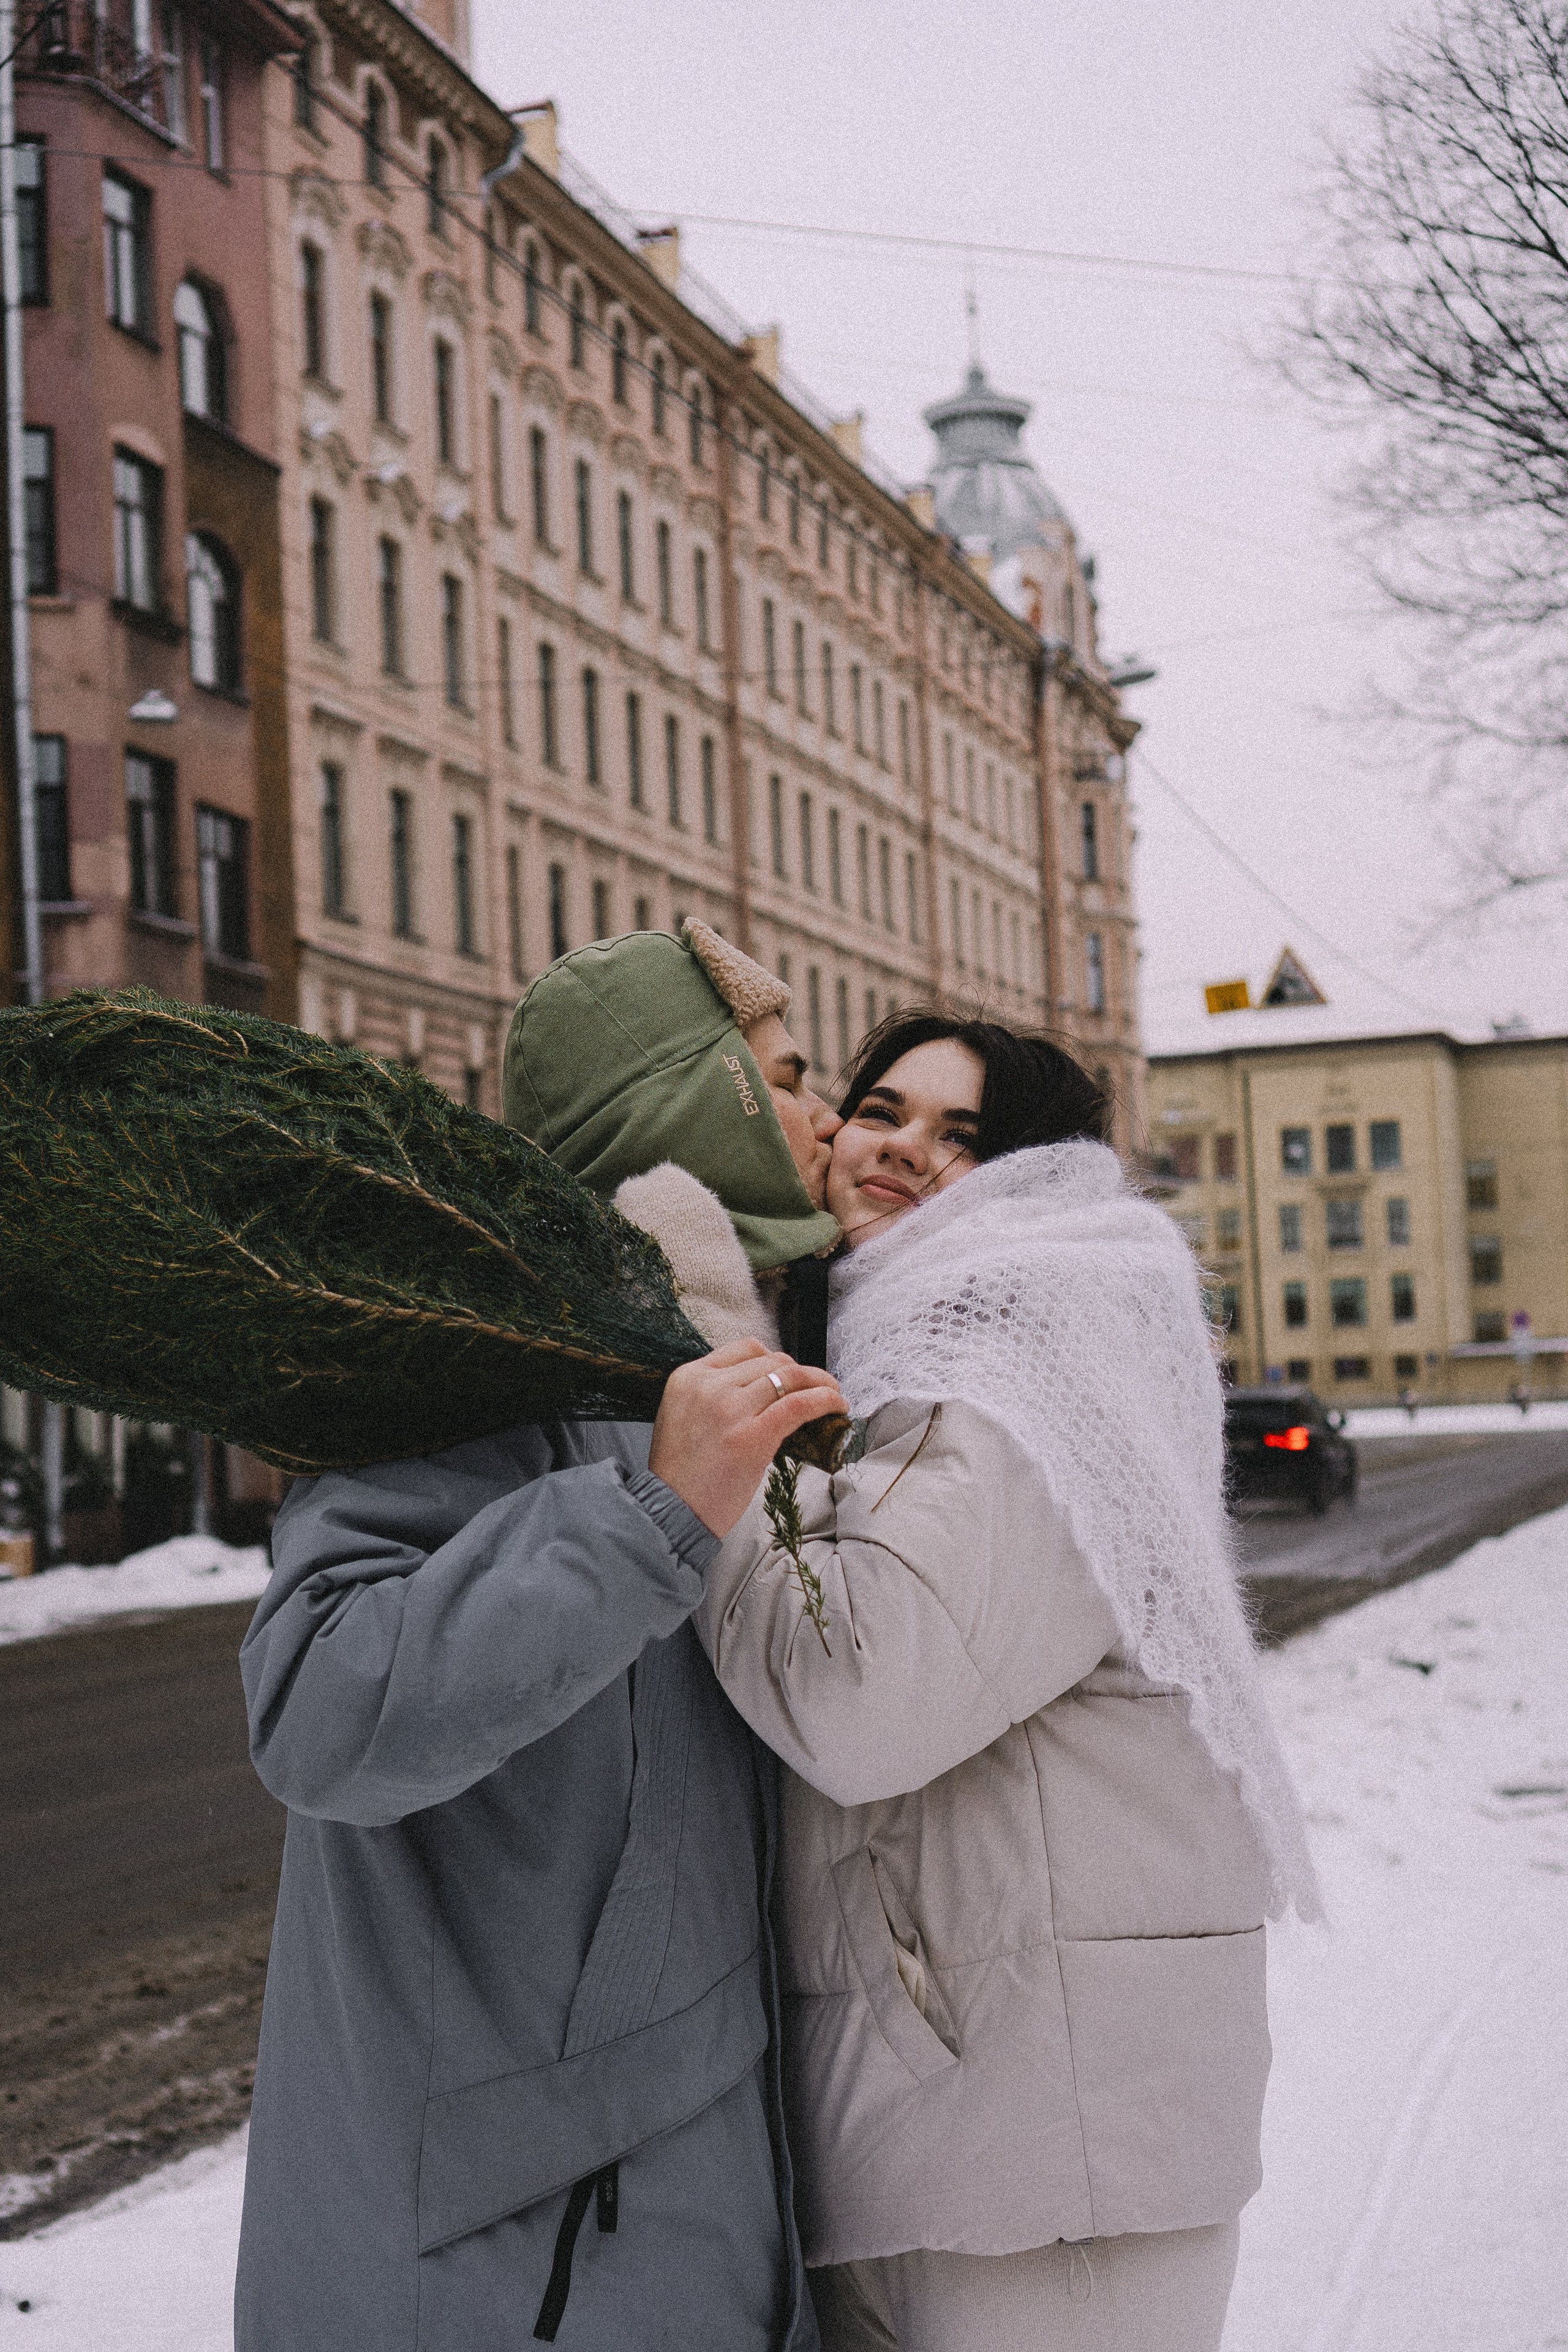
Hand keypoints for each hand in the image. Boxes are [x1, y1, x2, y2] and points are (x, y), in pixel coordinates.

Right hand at [650, 1341, 847, 1537]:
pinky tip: (837, 1405)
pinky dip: (825, 1400)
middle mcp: (709, 1386)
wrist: (671, 1512)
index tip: (790, 1374)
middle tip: (817, 1386)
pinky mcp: (752, 1436)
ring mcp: (730, 1409)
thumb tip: (764, 1388)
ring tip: (833, 1393)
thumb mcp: (684, 1416)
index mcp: (689, 1377)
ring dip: (820, 1382)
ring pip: (789, 1377)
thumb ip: (714, 1395)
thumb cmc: (681, 1474)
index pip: (744, 1349)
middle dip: (800, 1372)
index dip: (774, 1359)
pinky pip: (799, 1404)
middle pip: (771, 1360)